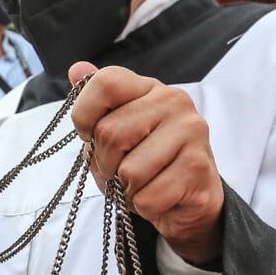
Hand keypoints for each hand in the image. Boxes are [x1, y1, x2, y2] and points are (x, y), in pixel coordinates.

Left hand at [69, 62, 224, 266]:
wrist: (186, 198)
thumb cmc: (144, 163)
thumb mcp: (114, 131)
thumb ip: (97, 102)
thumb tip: (77, 69)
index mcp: (149, 88)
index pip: (105, 83)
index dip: (85, 115)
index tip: (90, 135)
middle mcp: (174, 101)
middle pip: (109, 132)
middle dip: (106, 163)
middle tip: (122, 170)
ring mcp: (191, 132)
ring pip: (129, 170)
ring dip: (127, 189)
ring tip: (143, 183)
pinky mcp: (198, 167)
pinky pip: (148, 197)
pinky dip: (145, 206)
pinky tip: (160, 196)